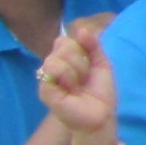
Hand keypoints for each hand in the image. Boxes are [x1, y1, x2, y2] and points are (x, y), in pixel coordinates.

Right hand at [38, 18, 117, 137]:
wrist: (101, 115)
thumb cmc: (100, 92)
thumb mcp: (101, 64)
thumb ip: (93, 45)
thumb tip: (82, 30)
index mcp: (65, 59)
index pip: (64, 40)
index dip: (80, 48)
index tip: (90, 65)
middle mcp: (54, 66)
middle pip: (62, 45)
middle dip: (81, 60)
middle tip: (84, 78)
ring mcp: (47, 78)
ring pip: (55, 57)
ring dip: (75, 71)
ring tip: (78, 86)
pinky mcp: (44, 89)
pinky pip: (52, 70)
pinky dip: (68, 78)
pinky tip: (71, 91)